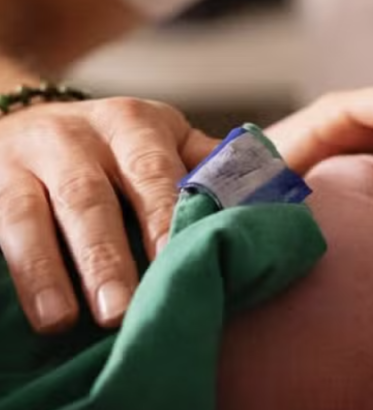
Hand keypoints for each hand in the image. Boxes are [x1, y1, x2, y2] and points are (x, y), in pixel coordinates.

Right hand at [0, 97, 217, 333]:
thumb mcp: (165, 139)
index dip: (164, 217)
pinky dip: (4, 266)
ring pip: (27, 216)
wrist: (29, 116)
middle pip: (89, 199)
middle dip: (106, 256)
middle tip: (122, 310)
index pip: (153, 172)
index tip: (180, 259)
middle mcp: (75, 137)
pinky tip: (19, 303)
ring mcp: (21, 162)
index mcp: (134, 124)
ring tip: (62, 321)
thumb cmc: (117, 144)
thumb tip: (280, 188)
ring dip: (45, 271)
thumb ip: (214, 162)